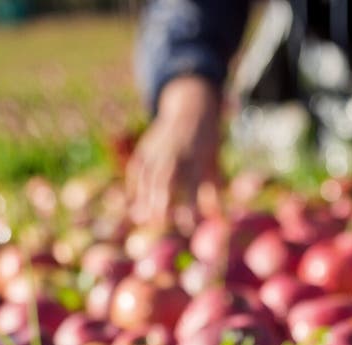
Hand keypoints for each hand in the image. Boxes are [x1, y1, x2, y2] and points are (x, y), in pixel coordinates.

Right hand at [126, 76, 221, 230]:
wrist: (190, 109)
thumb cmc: (206, 144)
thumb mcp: (214, 165)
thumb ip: (213, 192)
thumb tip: (218, 219)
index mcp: (196, 160)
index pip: (192, 189)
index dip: (189, 210)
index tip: (188, 228)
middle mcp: (175, 155)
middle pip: (165, 183)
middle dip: (161, 205)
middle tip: (160, 224)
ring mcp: (158, 150)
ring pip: (147, 178)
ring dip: (144, 200)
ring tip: (143, 220)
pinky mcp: (146, 148)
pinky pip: (136, 170)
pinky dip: (133, 188)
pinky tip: (133, 205)